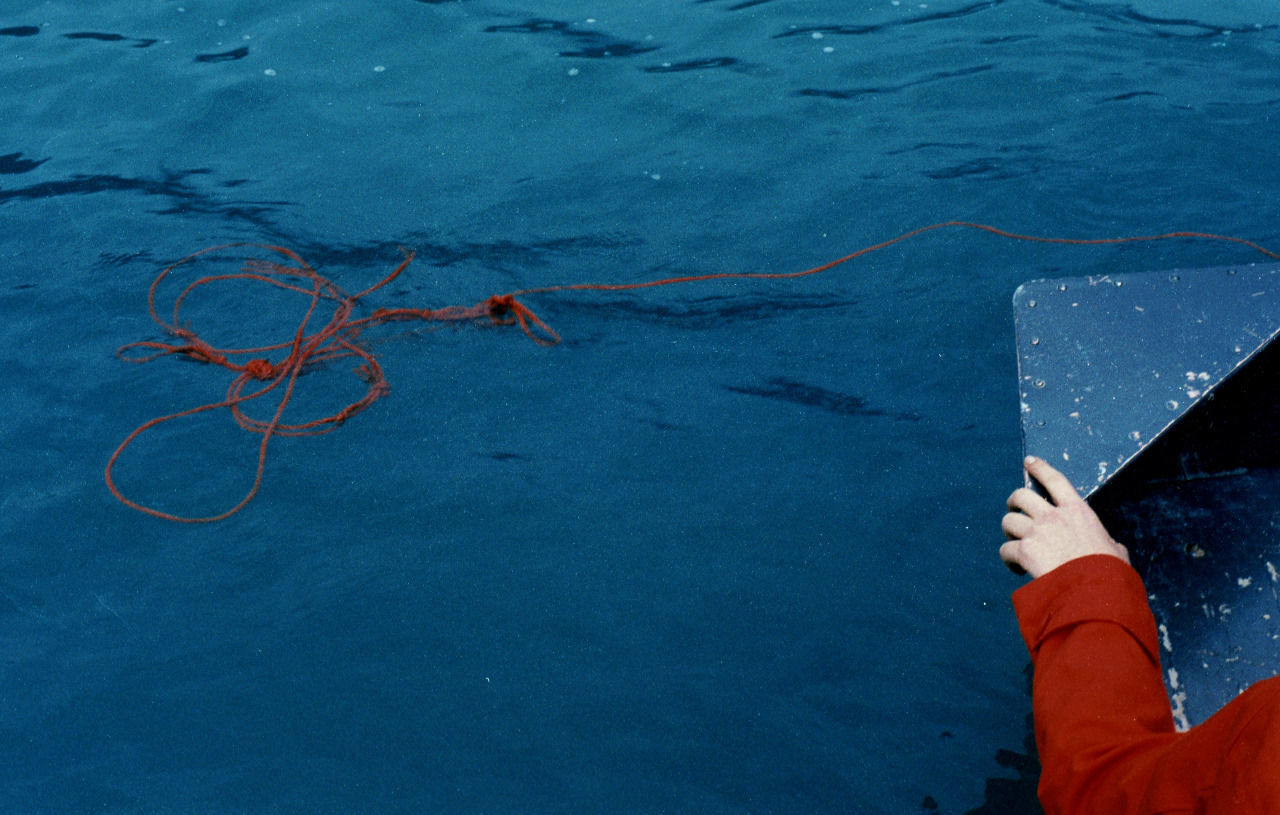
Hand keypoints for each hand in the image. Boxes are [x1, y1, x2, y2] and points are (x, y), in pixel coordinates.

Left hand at [1000, 456, 1129, 577]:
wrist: (1095, 591)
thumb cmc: (1109, 572)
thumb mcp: (1115, 551)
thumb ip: (1109, 544)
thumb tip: (1114, 548)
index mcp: (1078, 511)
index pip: (1055, 480)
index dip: (1040, 468)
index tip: (1029, 461)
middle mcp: (1054, 516)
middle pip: (1021, 495)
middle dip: (1014, 502)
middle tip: (1014, 512)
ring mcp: (1037, 532)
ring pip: (1009, 520)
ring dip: (1010, 531)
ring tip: (1015, 543)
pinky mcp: (1025, 550)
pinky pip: (1006, 549)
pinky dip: (1008, 558)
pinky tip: (1017, 568)